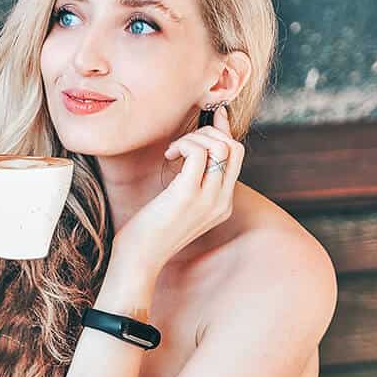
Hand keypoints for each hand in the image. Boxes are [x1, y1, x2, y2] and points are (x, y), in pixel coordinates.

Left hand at [112, 106, 244, 273]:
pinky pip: (198, 153)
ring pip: (220, 146)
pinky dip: (183, 144)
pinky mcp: (188, 196)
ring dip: (194, 138)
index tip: (210, 117)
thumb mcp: (178, 203)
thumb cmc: (151, 230)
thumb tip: (195, 147)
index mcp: (223, 204)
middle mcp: (222, 202)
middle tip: (182, 143)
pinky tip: (168, 157)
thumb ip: (192, 179)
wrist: (139, 259)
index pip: (236, 157)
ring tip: (173, 151)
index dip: (223, 131)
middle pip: (234, 148)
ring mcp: (208, 200)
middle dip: (209, 133)